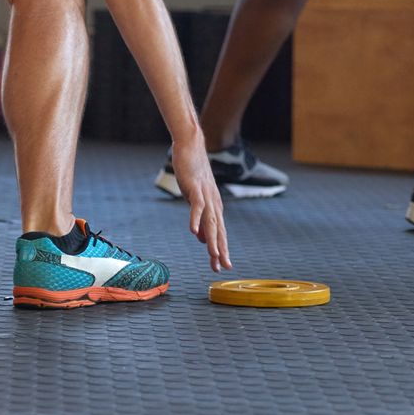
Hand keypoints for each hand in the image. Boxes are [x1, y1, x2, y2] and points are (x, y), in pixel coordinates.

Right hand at [171, 137, 231, 271]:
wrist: (191, 147)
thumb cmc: (193, 172)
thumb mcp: (197, 199)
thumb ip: (201, 218)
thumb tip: (203, 238)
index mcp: (214, 206)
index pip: (220, 232)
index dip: (221, 249)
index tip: (222, 265)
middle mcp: (213, 203)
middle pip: (218, 230)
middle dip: (221, 250)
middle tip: (222, 266)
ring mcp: (205, 196)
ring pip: (210, 221)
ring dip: (212, 239)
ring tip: (213, 255)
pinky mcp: (195, 188)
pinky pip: (196, 207)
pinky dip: (195, 220)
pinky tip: (193, 233)